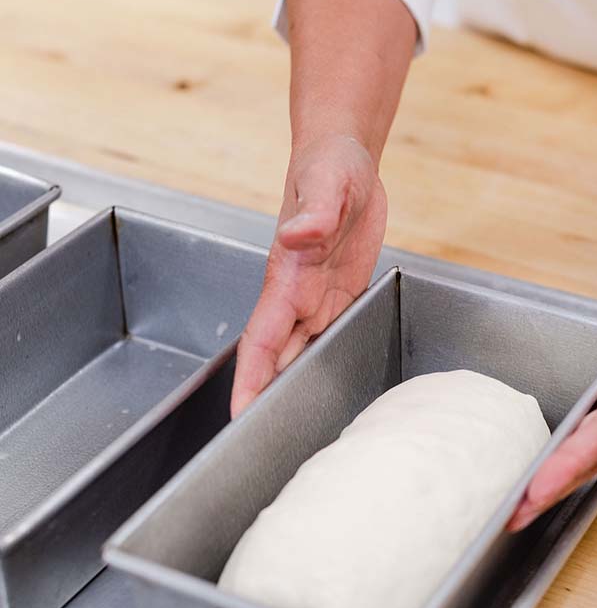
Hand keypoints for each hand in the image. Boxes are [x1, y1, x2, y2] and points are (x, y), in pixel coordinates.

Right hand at [231, 134, 386, 416]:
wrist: (345, 158)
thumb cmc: (330, 167)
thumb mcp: (328, 184)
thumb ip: (315, 212)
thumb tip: (300, 235)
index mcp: (288, 279)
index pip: (262, 341)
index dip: (251, 380)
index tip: (240, 416)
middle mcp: (298, 297)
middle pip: (277, 361)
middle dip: (268, 401)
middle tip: (266, 449)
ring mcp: (319, 299)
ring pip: (302, 356)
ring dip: (295, 390)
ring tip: (296, 435)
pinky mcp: (341, 296)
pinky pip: (329, 338)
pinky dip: (325, 366)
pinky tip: (330, 392)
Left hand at [508, 255, 596, 530]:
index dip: (571, 466)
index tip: (539, 490)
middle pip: (591, 455)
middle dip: (552, 485)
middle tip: (512, 514)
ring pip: (589, 443)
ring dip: (555, 471)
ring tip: (520, 500)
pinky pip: (594, 420)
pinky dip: (568, 442)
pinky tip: (548, 458)